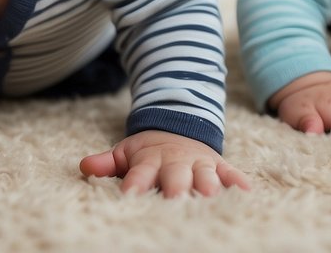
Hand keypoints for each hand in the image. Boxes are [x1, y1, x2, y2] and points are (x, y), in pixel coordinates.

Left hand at [79, 130, 250, 196]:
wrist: (179, 125)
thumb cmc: (148, 151)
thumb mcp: (125, 152)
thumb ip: (106, 162)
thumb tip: (84, 166)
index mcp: (150, 161)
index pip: (139, 175)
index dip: (135, 186)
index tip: (129, 198)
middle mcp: (176, 162)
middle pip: (175, 178)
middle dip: (176, 191)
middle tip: (175, 205)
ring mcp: (199, 163)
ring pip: (205, 177)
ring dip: (208, 189)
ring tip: (210, 202)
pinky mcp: (218, 165)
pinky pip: (231, 172)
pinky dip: (238, 182)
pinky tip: (245, 193)